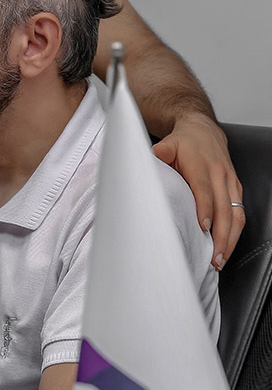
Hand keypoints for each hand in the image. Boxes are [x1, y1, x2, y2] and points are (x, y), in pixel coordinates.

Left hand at [152, 114, 244, 268]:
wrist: (203, 130)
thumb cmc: (184, 142)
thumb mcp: (167, 144)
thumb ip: (160, 153)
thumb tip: (151, 158)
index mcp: (202, 166)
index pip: (205, 190)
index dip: (205, 209)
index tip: (204, 227)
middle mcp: (220, 175)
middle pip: (225, 208)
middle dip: (221, 235)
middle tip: (213, 257)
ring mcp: (231, 182)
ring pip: (236, 214)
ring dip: (231, 238)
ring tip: (221, 259)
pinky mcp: (236, 188)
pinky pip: (240, 212)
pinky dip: (235, 231)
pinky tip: (227, 247)